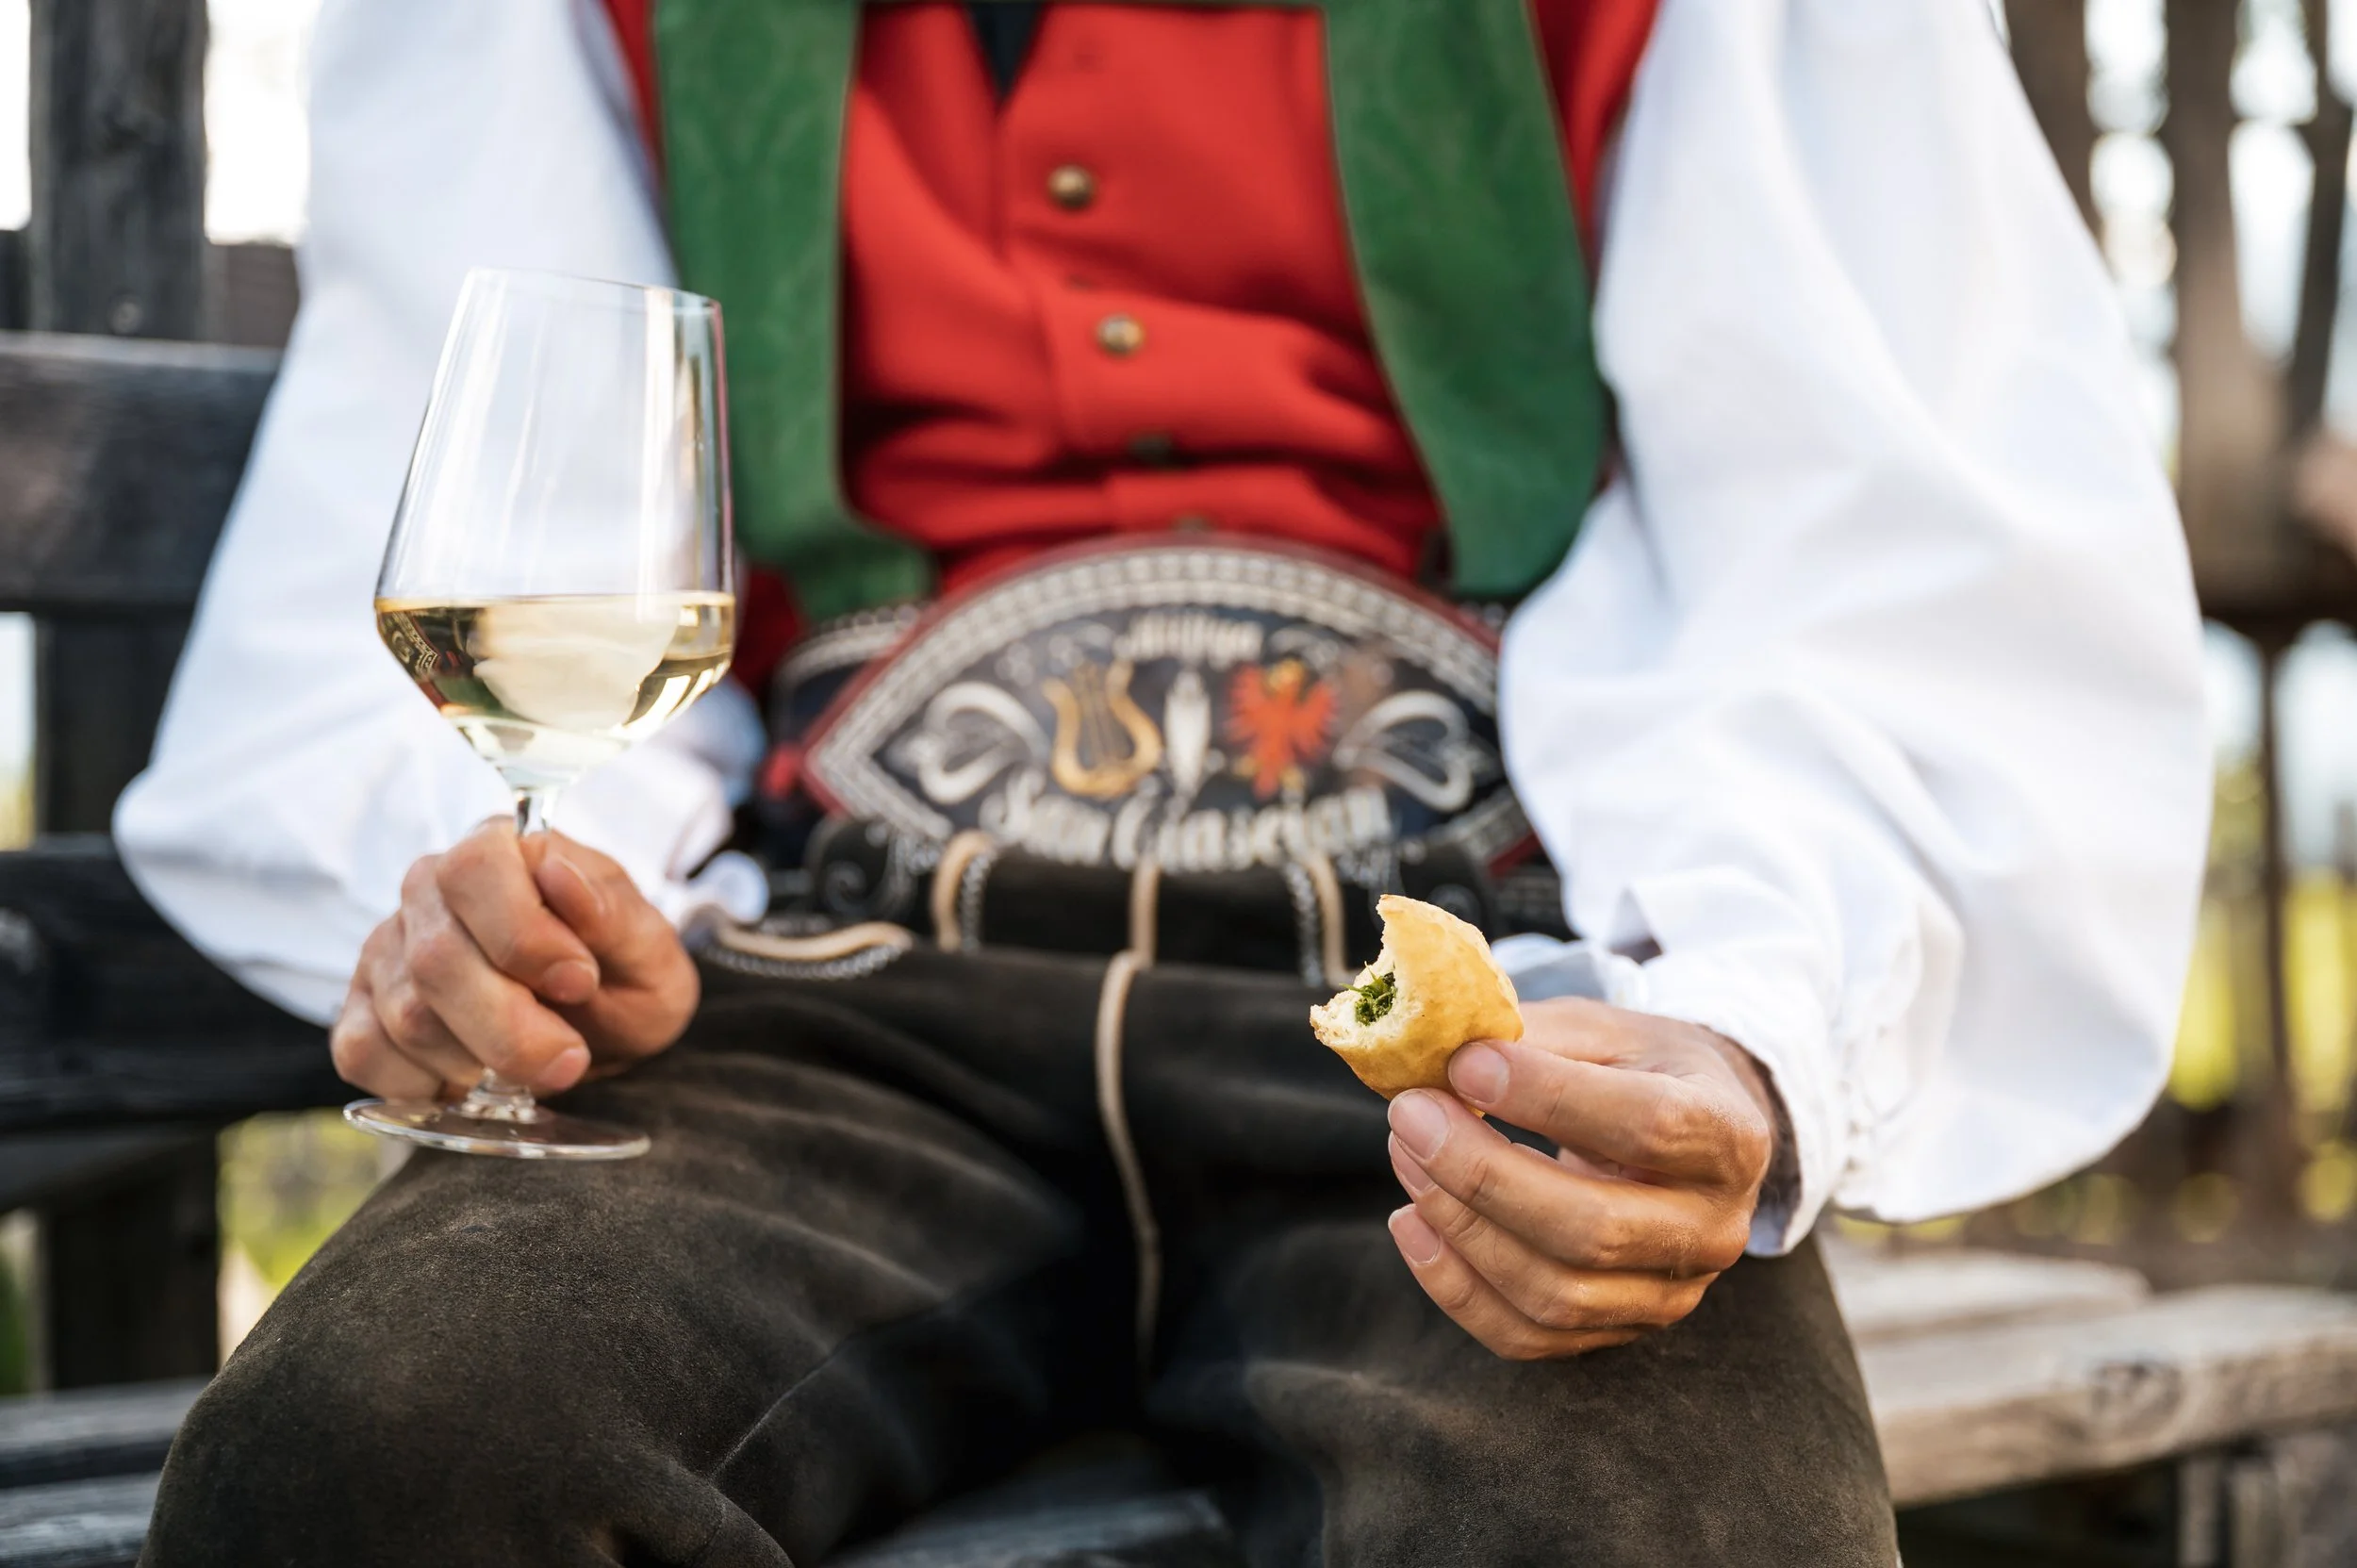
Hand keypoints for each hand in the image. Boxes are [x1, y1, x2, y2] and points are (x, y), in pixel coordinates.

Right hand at [330, 818, 698, 1100]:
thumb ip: (613, 915)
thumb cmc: (624, 980)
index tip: (579, 981)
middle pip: (436, 958)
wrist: (604, 1030)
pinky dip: (423, 1085)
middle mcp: (430, 889)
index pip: (475, 870)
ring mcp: (387, 949)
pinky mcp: (361, 1008)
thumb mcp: (650, 952)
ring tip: (530, 1064)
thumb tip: (559, 874)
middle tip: (568, 1058)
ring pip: (407, 1015)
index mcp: (504, 851)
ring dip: (479, 1061)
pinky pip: (363, 1053)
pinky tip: (470, 1082)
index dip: (523, 936)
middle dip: (510, 1027)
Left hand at [1385, 997, 1776, 1359]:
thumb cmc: (1637, 1070)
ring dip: (1459, 1227)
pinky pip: (1526, 1336)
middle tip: (1411, 1115)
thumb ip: (1532, 1036)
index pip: (1648, 1125)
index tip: (1465, 1065)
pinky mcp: (1618, 1332)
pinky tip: (1411, 1221)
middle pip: (1594, 1229)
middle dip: (1484, 1174)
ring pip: (1555, 1294)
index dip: (1548, 1098)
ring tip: (1404, 1154)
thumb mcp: (1604, 1030)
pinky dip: (1454, 1286)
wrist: (1685, 1134)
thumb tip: (1436, 1051)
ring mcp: (1670, 1295)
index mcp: (1729, 1135)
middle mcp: (1714, 1229)